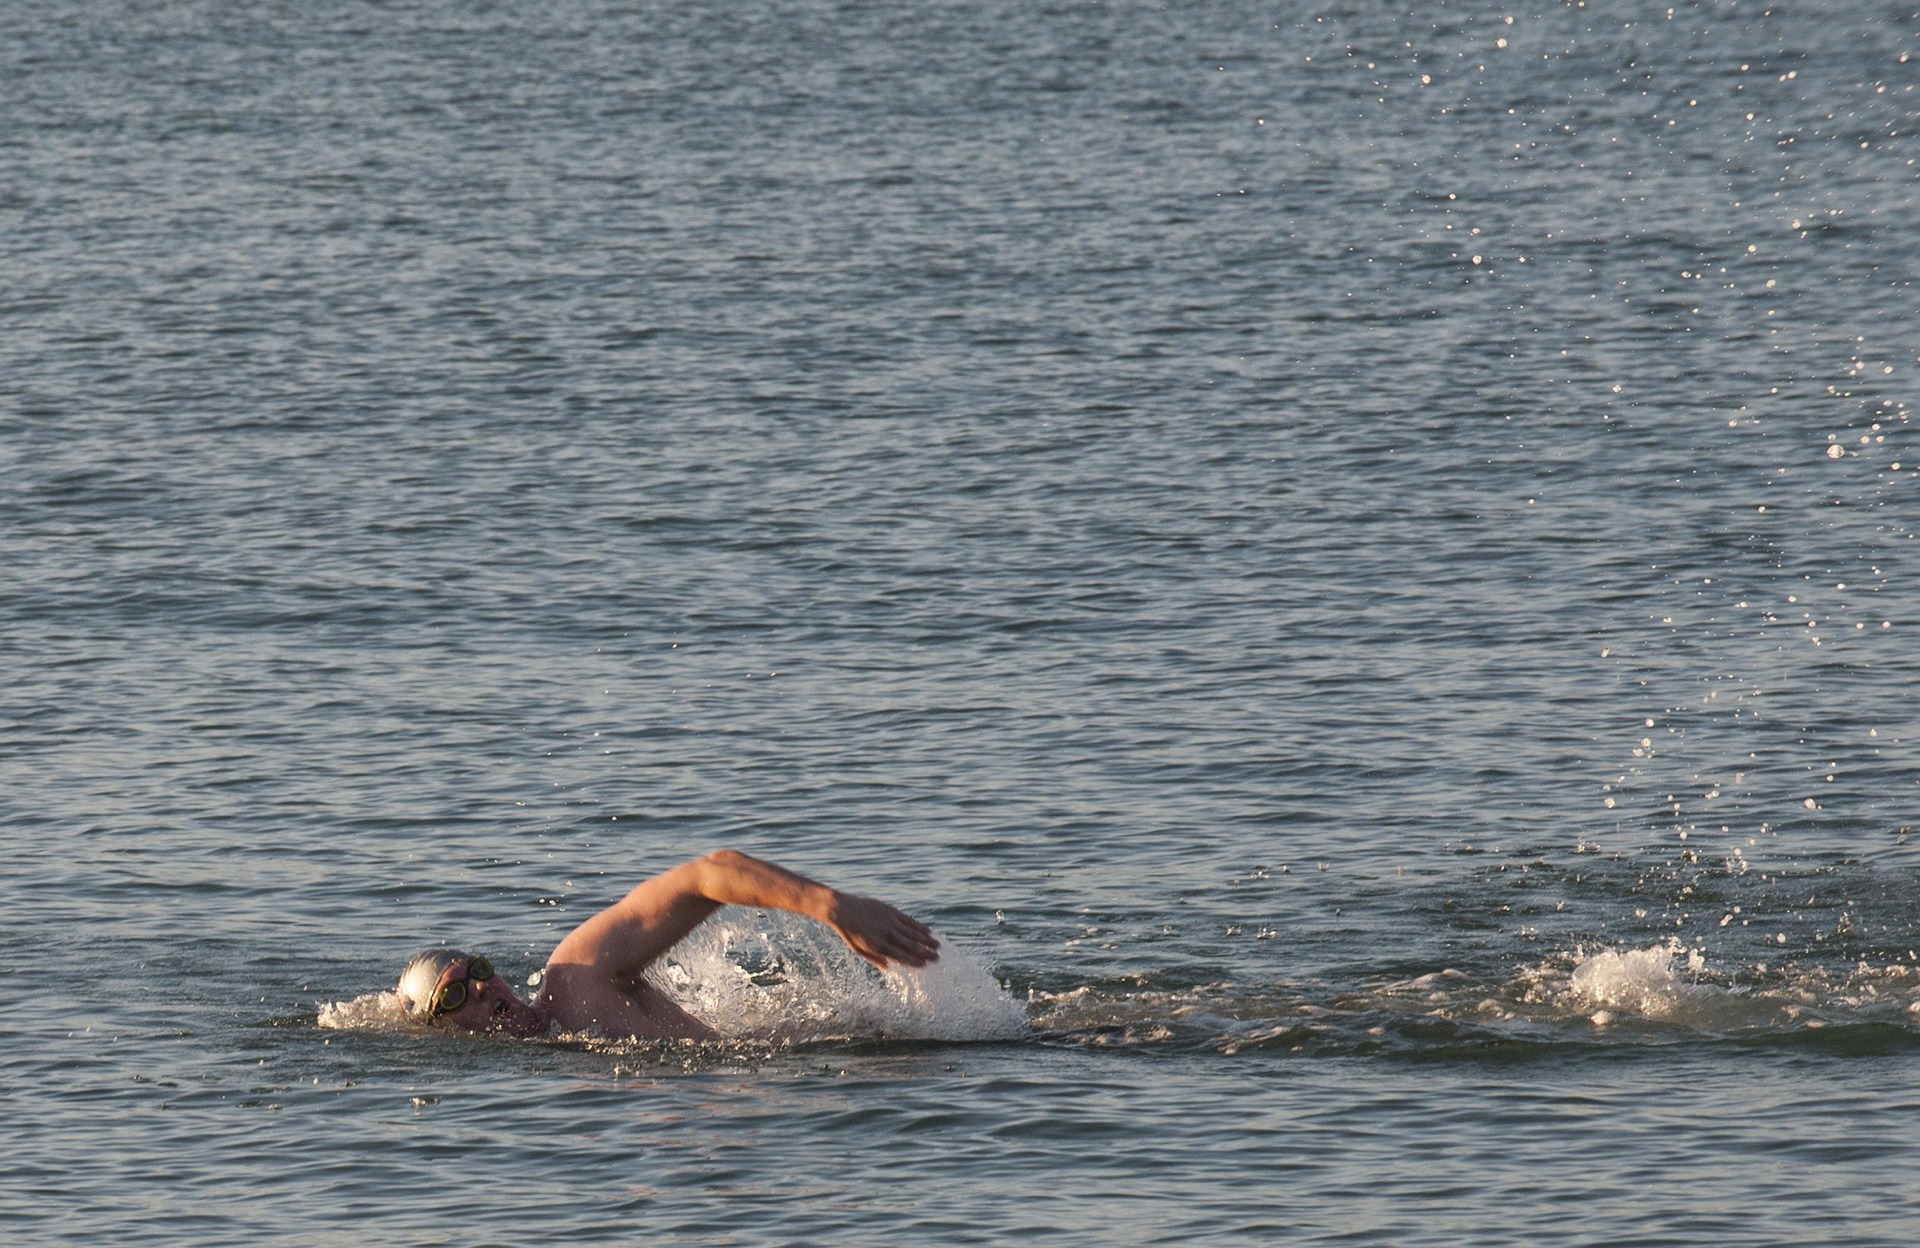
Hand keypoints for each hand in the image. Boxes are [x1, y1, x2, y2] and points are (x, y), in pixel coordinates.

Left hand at [825, 892, 940, 969]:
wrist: (843, 910)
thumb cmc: (850, 933)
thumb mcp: (858, 950)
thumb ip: (874, 960)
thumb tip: (889, 968)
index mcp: (878, 947)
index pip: (900, 956)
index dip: (914, 961)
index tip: (925, 965)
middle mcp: (886, 935)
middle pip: (910, 945)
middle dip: (925, 952)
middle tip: (937, 957)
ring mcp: (890, 922)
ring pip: (912, 932)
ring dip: (926, 939)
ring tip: (937, 945)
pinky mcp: (891, 911)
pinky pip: (908, 920)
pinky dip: (919, 925)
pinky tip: (928, 930)